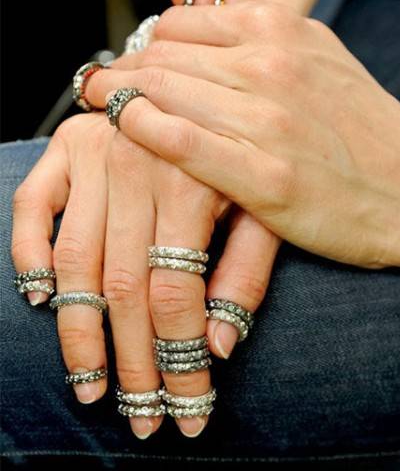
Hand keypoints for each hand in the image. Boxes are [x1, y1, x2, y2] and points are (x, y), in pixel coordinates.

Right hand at [12, 115, 278, 439]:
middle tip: (140, 416)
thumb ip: (247, 271)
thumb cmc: (247, 153)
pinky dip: (30, 252)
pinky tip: (43, 299)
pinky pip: (33, 204)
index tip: (187, 408)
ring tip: (91, 385)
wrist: (216, 86)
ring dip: (78, 332)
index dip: (180, 361)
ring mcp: (98, 153)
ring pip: (76, 260)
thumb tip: (219, 345)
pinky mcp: (68, 145)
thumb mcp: (267, 206)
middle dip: (133, 363)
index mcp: (196, 181)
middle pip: (126, 287)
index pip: (177, 293)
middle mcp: (141, 166)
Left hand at [86, 0, 399, 276]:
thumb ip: (247, 15)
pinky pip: (178, 139)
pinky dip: (142, 130)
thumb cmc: (363, 126)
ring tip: (106, 110)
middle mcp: (270, 65)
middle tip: (102, 89)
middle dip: (120, 72)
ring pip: (163, 90)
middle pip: (161, 55)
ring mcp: (266, 119)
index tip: (132, 67)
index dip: (143, 45)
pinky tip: (129, 132)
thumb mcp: (316, 49)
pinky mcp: (262, 174)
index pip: (178, 23)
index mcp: (282, 31)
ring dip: (120, 99)